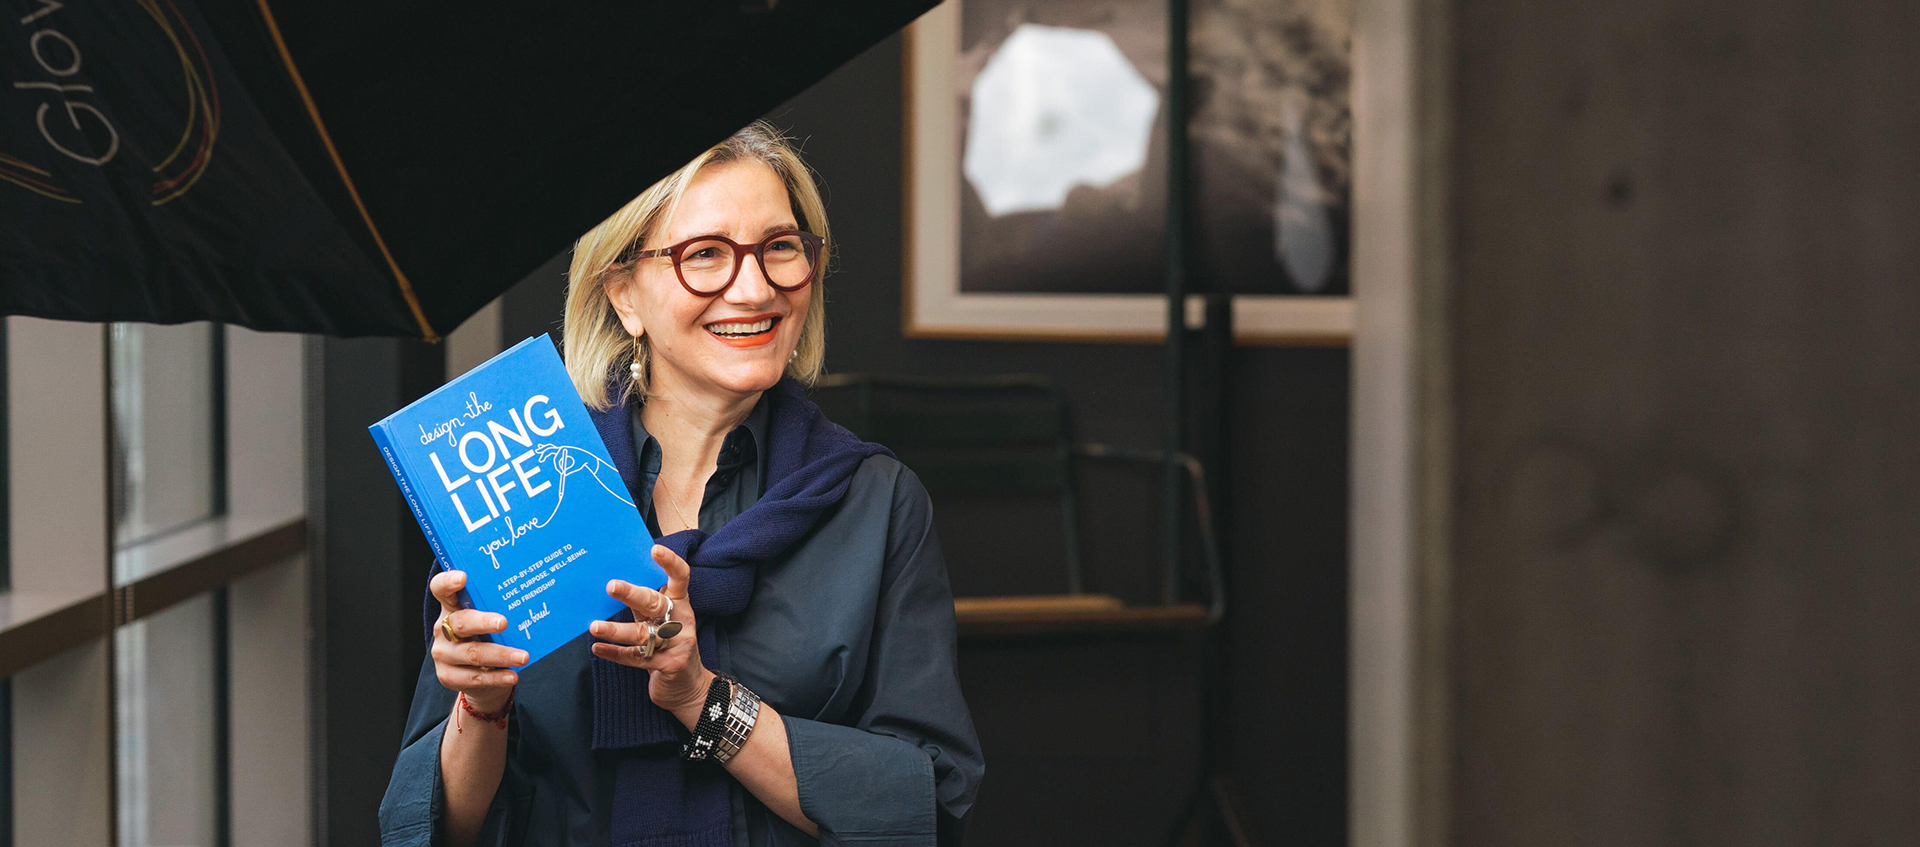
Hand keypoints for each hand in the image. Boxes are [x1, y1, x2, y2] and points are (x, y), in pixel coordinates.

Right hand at [429, 570, 526, 713]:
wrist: (481, 677)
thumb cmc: (489, 638)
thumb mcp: (490, 620)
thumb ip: (500, 608)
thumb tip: (537, 595)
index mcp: (451, 607)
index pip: (441, 589)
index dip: (448, 582)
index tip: (463, 577)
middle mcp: (443, 629)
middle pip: (460, 622)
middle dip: (483, 622)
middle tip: (504, 622)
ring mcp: (443, 654)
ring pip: (472, 653)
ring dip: (500, 655)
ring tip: (523, 656)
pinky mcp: (448, 676)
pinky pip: (474, 677)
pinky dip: (496, 677)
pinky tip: (512, 675)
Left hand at [590, 544, 712, 729]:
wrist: (688, 688)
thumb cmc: (669, 646)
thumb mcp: (660, 621)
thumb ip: (644, 604)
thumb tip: (612, 582)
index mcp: (680, 604)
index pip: (680, 578)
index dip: (670, 563)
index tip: (654, 549)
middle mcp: (681, 620)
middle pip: (655, 603)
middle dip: (632, 594)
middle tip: (610, 586)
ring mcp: (677, 644)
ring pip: (643, 634)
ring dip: (616, 630)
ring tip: (594, 627)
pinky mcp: (669, 665)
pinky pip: (637, 657)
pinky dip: (615, 653)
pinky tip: (598, 649)